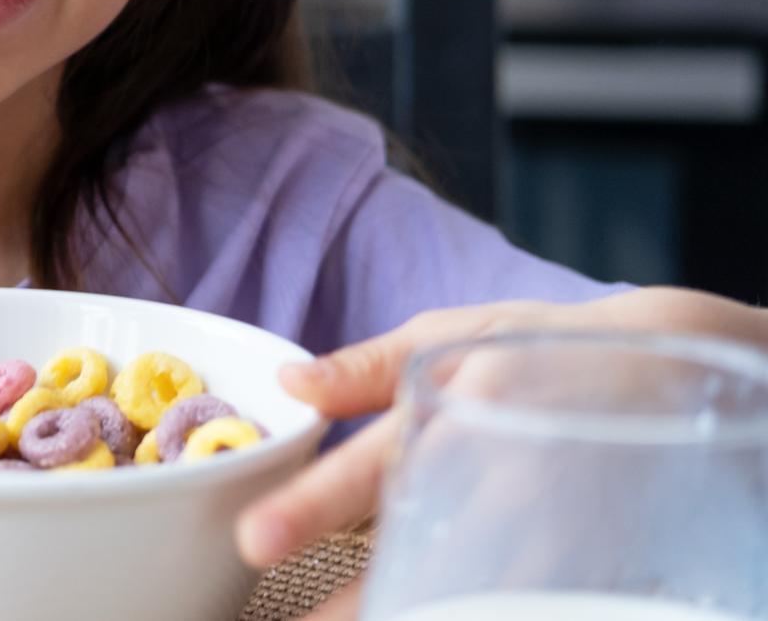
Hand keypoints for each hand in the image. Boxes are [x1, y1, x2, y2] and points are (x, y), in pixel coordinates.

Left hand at [234, 287, 767, 620]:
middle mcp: (501, 470)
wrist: (669, 366)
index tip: (256, 539)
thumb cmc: (544, 345)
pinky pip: (519, 602)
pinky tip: (429, 619)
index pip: (371, 465)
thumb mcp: (456, 333)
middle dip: (356, 600)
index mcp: (457, 405)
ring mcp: (548, 524)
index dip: (312, 506)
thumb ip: (367, 368)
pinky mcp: (583, 562)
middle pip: (416, 550)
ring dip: (413, 614)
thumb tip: (290, 383)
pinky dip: (473, 610)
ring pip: (470, 593)